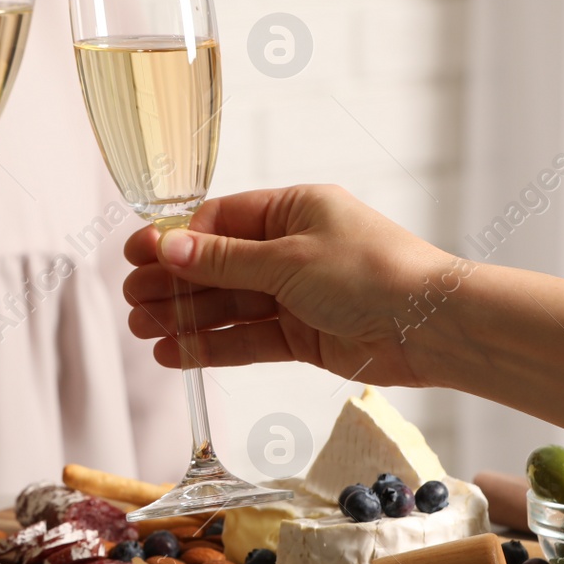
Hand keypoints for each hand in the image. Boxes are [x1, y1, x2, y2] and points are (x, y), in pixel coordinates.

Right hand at [121, 185, 454, 387]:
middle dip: (174, 282)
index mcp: (294, 210)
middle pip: (218, 265)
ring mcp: (298, 295)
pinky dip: (212, 345)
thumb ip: (224, 259)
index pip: (220, 221)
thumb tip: (169, 247)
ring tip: (142, 330)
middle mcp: (293, 249)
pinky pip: (247, 338)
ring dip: (185, 316)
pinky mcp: (305, 337)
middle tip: (131, 297)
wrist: (433, 327)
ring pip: (229, 304)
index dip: (176, 240)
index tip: (137, 255)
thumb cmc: (372, 273)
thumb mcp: (288, 259)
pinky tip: (175, 353)